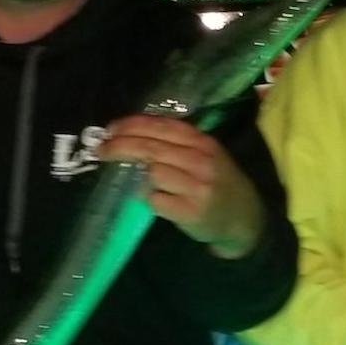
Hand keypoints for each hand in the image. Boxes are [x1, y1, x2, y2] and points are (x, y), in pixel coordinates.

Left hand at [99, 115, 265, 258]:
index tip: (110, 129)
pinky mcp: (191, 212)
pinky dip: (151, 200)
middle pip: (151, 148)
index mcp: (203, 142)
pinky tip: (157, 201)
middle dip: (120, 146)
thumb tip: (132, 131)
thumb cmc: (219, 182)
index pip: (161, 126)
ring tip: (141, 182)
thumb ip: (176, 142)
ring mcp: (197, 187)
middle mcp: (201, 161)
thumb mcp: (206, 154)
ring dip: (141, 177)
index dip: (131, 125)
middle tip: (100, 151)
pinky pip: (156, 200)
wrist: (245, 219)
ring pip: (153, 173)